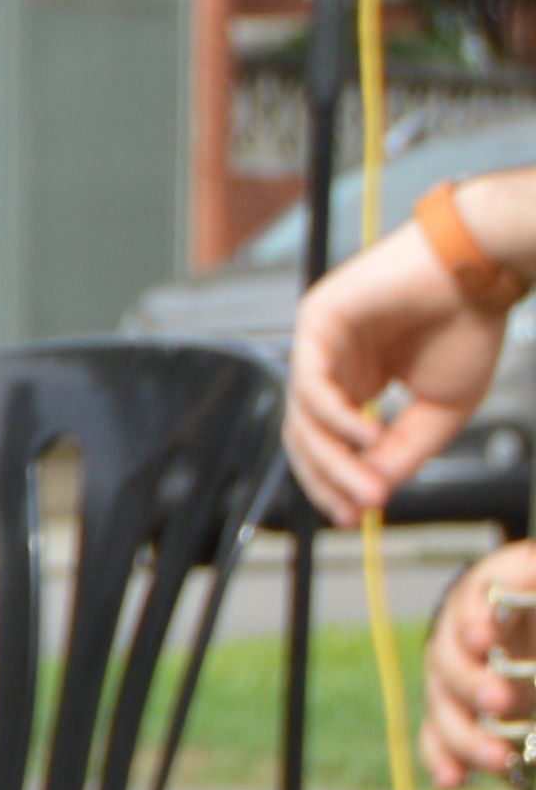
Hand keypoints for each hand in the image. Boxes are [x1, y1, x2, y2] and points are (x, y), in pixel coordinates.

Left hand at [288, 206, 517, 524]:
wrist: (485, 272)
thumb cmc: (468, 326)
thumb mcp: (440, 411)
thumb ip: (403, 454)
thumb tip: (371, 497)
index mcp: (355, 382)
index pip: (325, 443)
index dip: (336, 483)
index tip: (356, 517)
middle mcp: (330, 365)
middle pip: (307, 437)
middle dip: (329, 480)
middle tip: (357, 511)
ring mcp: (318, 342)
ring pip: (305, 417)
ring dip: (335, 460)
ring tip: (368, 487)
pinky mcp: (315, 320)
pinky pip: (311, 384)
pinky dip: (336, 419)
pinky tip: (367, 437)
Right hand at [428, 541, 535, 785]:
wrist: (528, 627)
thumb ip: (535, 589)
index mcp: (494, 590)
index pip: (476, 596)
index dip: (476, 618)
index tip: (486, 638)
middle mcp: (463, 632)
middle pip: (448, 656)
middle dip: (471, 683)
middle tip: (500, 702)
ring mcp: (453, 673)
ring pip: (441, 704)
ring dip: (466, 735)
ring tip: (499, 759)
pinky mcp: (453, 710)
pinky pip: (437, 736)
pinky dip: (444, 760)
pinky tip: (455, 780)